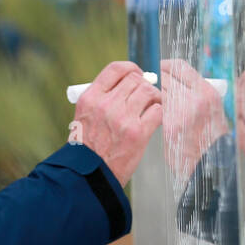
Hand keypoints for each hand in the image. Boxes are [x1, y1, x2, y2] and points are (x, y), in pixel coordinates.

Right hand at [73, 60, 163, 186]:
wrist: (89, 176)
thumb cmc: (88, 148)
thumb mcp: (85, 117)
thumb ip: (102, 99)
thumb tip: (127, 84)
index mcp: (90, 98)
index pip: (115, 69)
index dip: (131, 68)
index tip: (137, 74)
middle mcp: (106, 104)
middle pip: (135, 80)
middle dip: (144, 86)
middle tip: (147, 97)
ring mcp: (122, 118)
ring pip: (149, 92)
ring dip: (155, 98)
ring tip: (152, 108)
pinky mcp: (138, 132)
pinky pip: (158, 110)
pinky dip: (159, 113)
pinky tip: (154, 120)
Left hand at [159, 58, 229, 179]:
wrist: (208, 160)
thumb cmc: (211, 134)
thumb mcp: (214, 107)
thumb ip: (199, 90)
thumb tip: (181, 73)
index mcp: (207, 91)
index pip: (180, 66)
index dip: (168, 65)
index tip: (163, 67)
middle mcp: (195, 99)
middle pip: (166, 78)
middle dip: (160, 81)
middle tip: (158, 85)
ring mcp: (181, 111)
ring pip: (159, 93)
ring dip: (156, 94)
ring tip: (160, 100)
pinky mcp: (169, 124)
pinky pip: (157, 109)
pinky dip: (154, 108)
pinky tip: (156, 112)